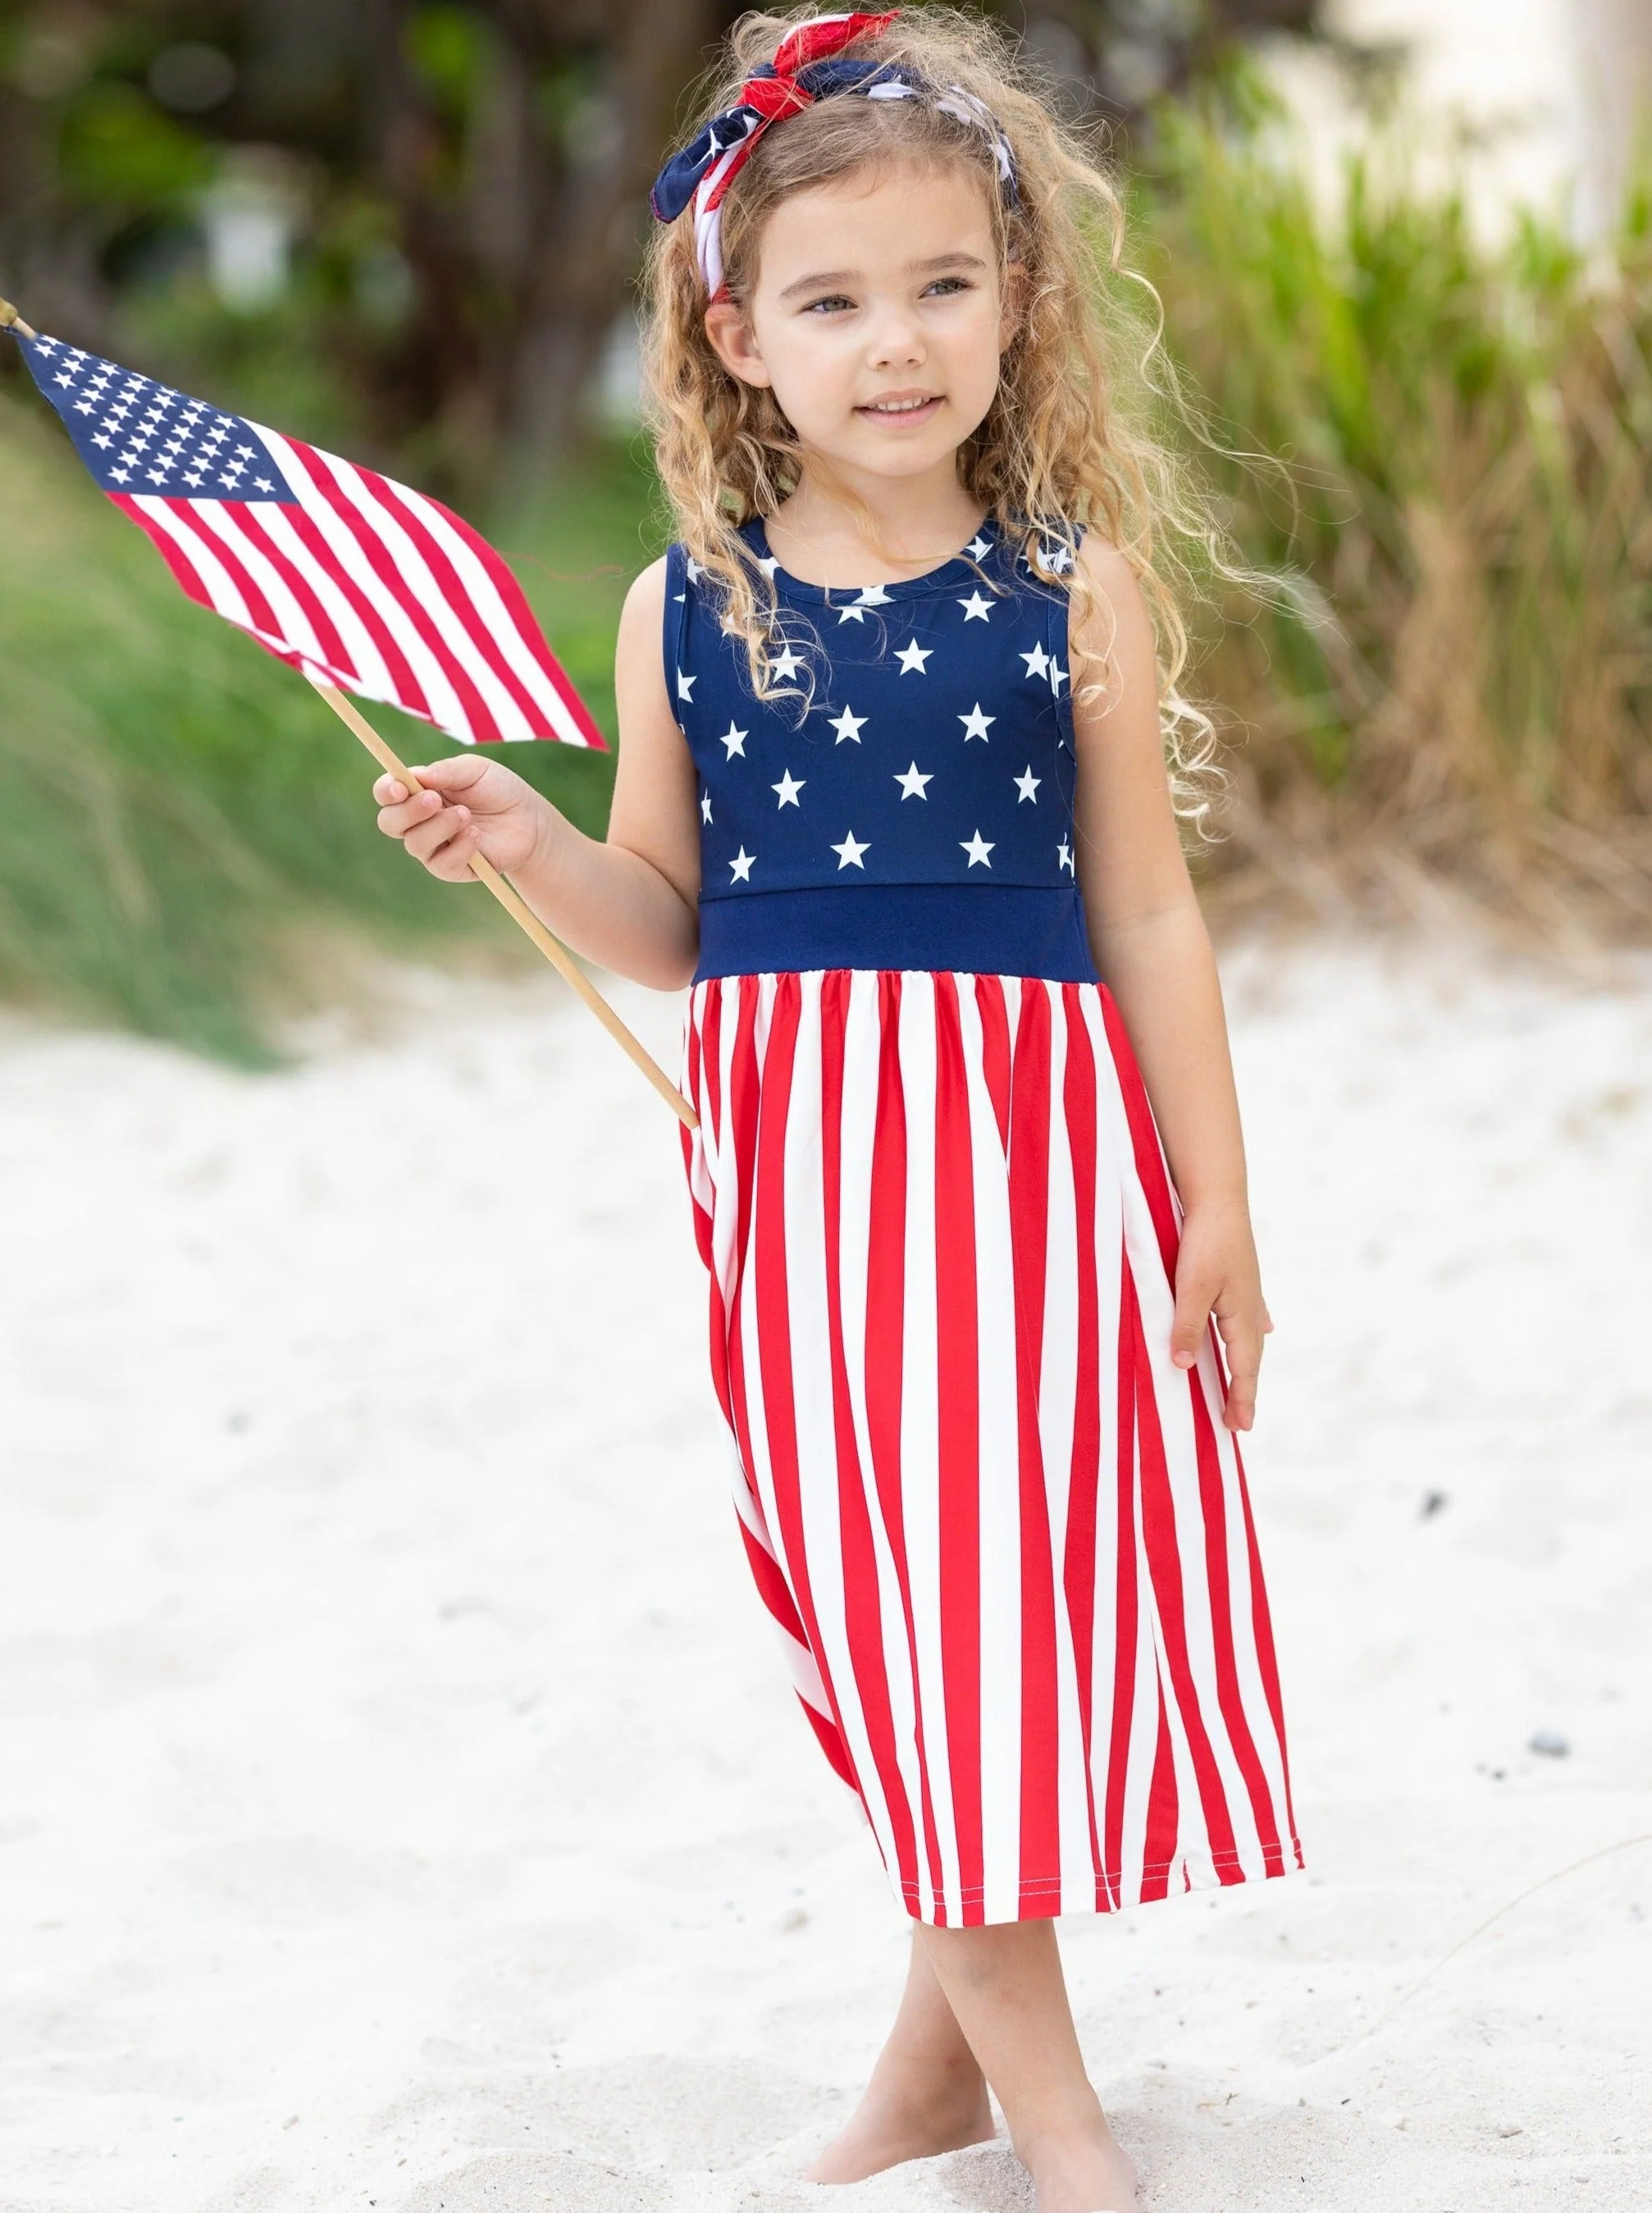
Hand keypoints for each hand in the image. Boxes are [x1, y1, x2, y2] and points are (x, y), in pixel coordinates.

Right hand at [373, 753, 551, 880]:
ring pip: (414, 843)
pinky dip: (459, 848)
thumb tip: (417, 775)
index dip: (386, 791)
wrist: (529, 820)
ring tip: (467, 815)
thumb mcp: (476, 770)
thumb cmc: (499, 790)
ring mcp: (433, 847)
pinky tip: (476, 836)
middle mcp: (419, 821)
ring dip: (440, 827)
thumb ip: (447, 771)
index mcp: (417, 792)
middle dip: (409, 811)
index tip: (401, 787)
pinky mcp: (451, 868)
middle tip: (435, 800)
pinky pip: (441, 864)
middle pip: (389, 822)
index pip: (386, 794)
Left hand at [1168, 1198, 1272, 1431]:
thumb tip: (1185, 1368)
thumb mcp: (1191, 1287)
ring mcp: (1248, 1291)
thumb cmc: (1205, 1241)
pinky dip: (1251, 1330)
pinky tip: (1263, 1328)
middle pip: (1250, 1358)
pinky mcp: (1239, 1276)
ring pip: (1250, 1337)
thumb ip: (1187, 1327)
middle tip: (1239, 1421)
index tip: (1240, 1428)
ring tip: (1245, 1386)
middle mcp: (1250, 1308)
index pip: (1244, 1368)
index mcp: (1242, 1316)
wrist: (1218, 1196)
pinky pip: (1249, 1314)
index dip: (1241, 1398)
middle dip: (1244, 1390)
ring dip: (1247, 1364)